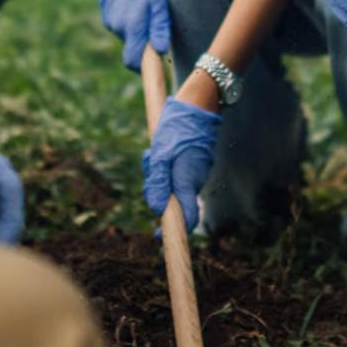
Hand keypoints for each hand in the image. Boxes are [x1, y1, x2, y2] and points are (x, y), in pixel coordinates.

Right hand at [97, 0, 171, 71]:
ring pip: (128, 39)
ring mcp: (110, 22)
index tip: (157, 66)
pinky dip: (131, 24)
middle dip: (145, 47)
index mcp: (132, 26)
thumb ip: (159, 27)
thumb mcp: (159, 2)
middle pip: (132, 51)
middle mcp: (118, 27)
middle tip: (158, 32)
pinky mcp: (107, 16)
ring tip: (148, 14)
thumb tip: (161, 52)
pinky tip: (137, 8)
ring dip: (139, 33)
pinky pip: (122, 28)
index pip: (133, 61)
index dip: (144, 68)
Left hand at [141, 97, 220, 231]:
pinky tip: (161, 148)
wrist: (198, 106)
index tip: (158, 240)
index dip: (173, 231)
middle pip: (171, 200)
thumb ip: (158, 182)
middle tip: (148, 162)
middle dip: (155, 189)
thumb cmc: (176, 129)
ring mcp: (195, 173)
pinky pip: (174, 174)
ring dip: (157, 173)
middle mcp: (194, 180)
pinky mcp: (193, 166)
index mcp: (187, 180)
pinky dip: (164, 166)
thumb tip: (156, 210)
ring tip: (154, 151)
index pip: (186, 217)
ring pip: (170, 185)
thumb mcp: (160, 154)